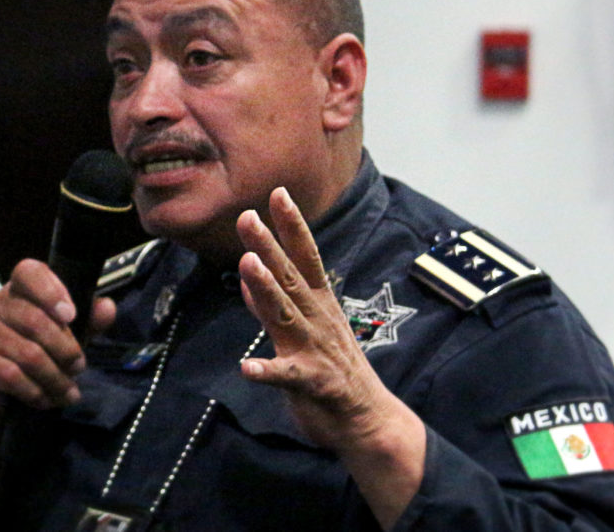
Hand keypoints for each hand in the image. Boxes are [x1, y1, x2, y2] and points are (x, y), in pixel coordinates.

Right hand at [0, 259, 116, 417]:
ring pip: (27, 354)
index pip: (29, 272)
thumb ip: (88, 322)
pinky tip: (44, 399)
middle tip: (79, 368)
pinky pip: (10, 375)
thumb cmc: (36, 359)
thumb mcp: (67, 340)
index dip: (51, 291)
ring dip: (55, 378)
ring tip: (67, 392)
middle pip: (35, 320)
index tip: (70, 316)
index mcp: (21, 290)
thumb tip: (106, 307)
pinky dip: (34, 391)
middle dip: (65, 350)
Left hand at [233, 187, 423, 527]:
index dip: (291, 226)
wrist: (367, 421)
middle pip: (291, 278)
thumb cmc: (332, 371)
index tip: (277, 193)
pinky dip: (266, 371)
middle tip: (247, 216)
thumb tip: (249, 268)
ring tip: (247, 265)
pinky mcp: (312, 384)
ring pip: (287, 315)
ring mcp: (315, 350)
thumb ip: (272, 301)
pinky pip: (286, 377)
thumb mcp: (303, 328)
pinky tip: (246, 367)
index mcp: (319, 304)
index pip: (305, 258)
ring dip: (266, 290)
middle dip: (269, 247)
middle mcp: (317, 320)